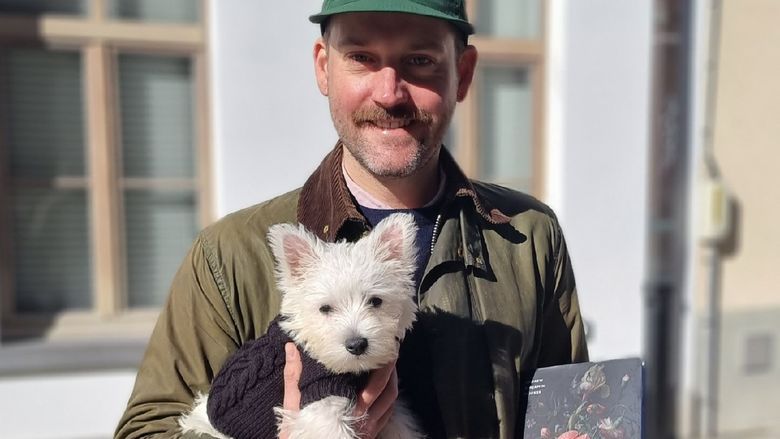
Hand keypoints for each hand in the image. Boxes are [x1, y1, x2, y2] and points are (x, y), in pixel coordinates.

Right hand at [279, 343, 397, 438]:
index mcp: (347, 411)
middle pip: (386, 390)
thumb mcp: (294, 404)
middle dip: (389, 368)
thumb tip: (292, 348)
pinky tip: (383, 385)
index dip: (378, 365)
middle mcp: (363, 421)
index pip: (372, 384)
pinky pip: (388, 413)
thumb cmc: (299, 431)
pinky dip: (388, 396)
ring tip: (387, 363)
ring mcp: (369, 429)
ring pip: (390, 401)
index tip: (377, 347)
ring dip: (392, 380)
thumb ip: (295, 376)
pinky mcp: (371, 434)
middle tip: (389, 348)